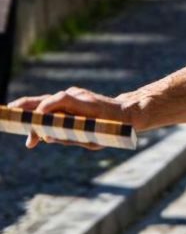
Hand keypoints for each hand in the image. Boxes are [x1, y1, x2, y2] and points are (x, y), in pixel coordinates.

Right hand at [9, 87, 131, 149]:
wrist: (126, 113)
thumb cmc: (112, 128)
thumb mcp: (96, 138)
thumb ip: (72, 137)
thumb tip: (47, 138)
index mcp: (86, 103)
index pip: (61, 99)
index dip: (46, 107)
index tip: (35, 119)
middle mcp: (77, 95)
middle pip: (47, 98)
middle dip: (27, 107)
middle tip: (9, 114)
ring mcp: (73, 96)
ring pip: (46, 102)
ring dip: (31, 112)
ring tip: (15, 120)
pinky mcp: (71, 99)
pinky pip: (52, 106)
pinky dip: (40, 114)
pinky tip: (32, 126)